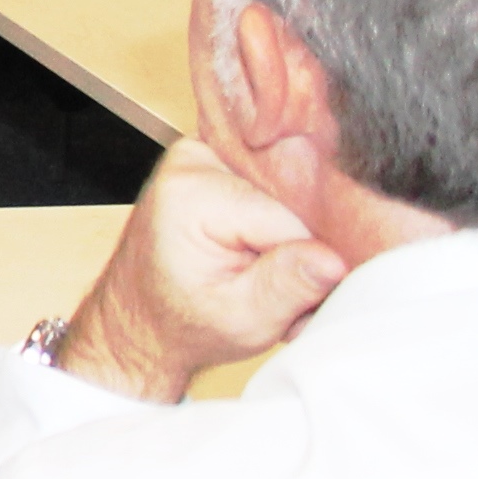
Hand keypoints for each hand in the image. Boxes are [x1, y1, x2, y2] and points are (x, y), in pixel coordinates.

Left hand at [55, 137, 349, 401]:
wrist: (142, 319)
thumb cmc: (183, 322)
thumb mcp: (243, 320)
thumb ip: (289, 285)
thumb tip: (335, 260)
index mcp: (193, 191)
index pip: (292, 222)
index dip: (308, 267)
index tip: (294, 302)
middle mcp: (196, 159)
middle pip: (293, 203)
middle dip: (301, 254)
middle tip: (279, 296)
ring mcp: (206, 155)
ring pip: (291, 198)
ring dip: (293, 245)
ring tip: (265, 279)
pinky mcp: (218, 163)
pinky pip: (276, 192)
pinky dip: (280, 231)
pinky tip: (263, 257)